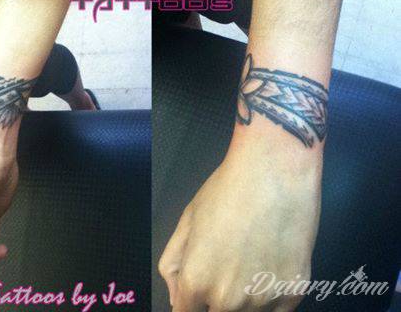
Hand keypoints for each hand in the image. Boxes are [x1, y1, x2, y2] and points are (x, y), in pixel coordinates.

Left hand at [159, 139, 320, 310]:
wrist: (276, 169)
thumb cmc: (228, 188)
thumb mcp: (188, 218)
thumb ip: (174, 264)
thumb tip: (177, 298)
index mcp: (196, 281)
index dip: (191, 301)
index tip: (199, 291)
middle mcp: (228, 300)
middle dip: (216, 297)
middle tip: (229, 262)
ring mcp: (263, 299)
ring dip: (246, 298)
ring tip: (251, 257)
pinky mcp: (293, 293)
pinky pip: (277, 309)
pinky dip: (272, 293)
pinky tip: (270, 261)